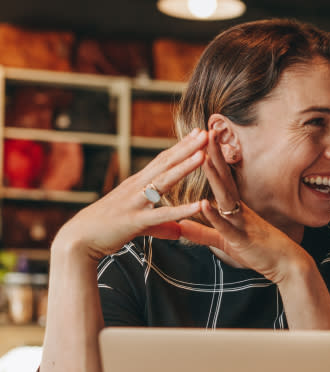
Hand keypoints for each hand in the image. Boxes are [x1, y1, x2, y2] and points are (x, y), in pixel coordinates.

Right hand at [53, 129, 207, 260]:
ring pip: (164, 181)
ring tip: (203, 155)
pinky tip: (198, 205)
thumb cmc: (107, 229)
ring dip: (185, 167)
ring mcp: (136, 202)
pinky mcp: (135, 221)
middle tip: (206, 132)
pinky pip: (162, 214)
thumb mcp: (139, 224)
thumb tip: (178, 231)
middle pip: (166, 163)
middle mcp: (137, 187)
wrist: (79, 239)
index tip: (198, 133)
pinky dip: (181, 210)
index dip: (181, 146)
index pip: (163, 160)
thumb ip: (162, 226)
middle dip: (187, 147)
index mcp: (138, 184)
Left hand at [177, 129, 303, 281]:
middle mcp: (240, 210)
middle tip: (205, 131)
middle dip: (215, 155)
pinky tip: (204, 203)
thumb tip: (180, 224)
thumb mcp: (225, 242)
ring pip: (226, 196)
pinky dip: (215, 215)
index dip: (213, 158)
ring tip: (202, 158)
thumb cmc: (258, 252)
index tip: (204, 138)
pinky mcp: (243, 239)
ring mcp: (242, 222)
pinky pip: (227, 225)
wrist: (287, 264)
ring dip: (214, 177)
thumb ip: (202, 233)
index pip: (222, 178)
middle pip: (225, 178)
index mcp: (235, 208)